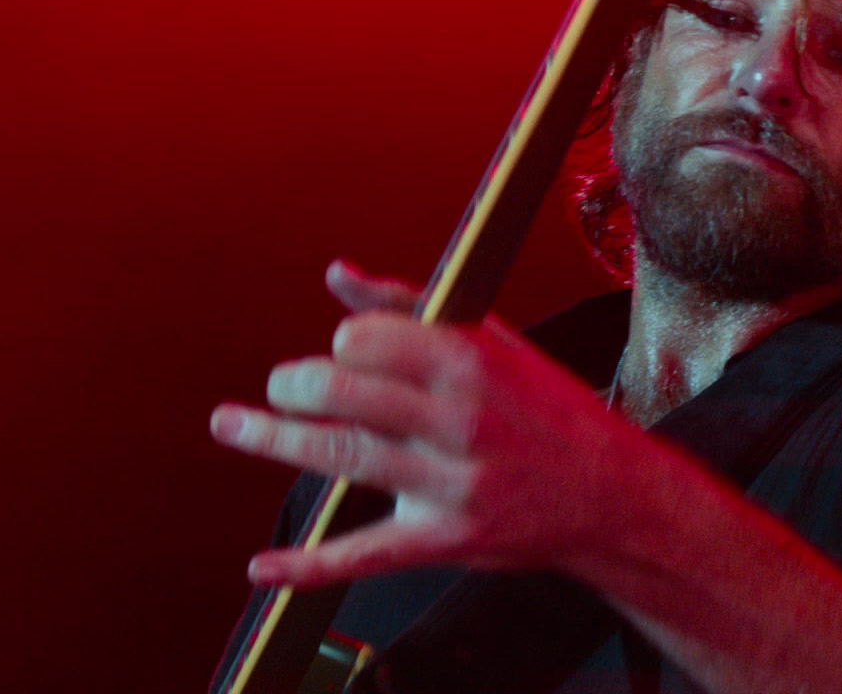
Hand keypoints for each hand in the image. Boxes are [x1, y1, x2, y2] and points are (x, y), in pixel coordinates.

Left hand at [211, 259, 653, 587]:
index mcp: (469, 361)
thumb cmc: (543, 407)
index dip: (340, 346)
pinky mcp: (445, 540)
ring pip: (342, 458)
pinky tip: (262, 566)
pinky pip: (366, 554)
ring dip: (273, 440)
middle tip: (279, 388)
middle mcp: (459, 421)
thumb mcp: (492, 340)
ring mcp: (450, 484)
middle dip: (294, 387)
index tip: (339, 353)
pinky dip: (308, 566)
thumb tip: (337, 275)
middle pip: (344, 395)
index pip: (367, 342)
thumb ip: (409, 306)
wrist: (609, 494)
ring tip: (232, 425)